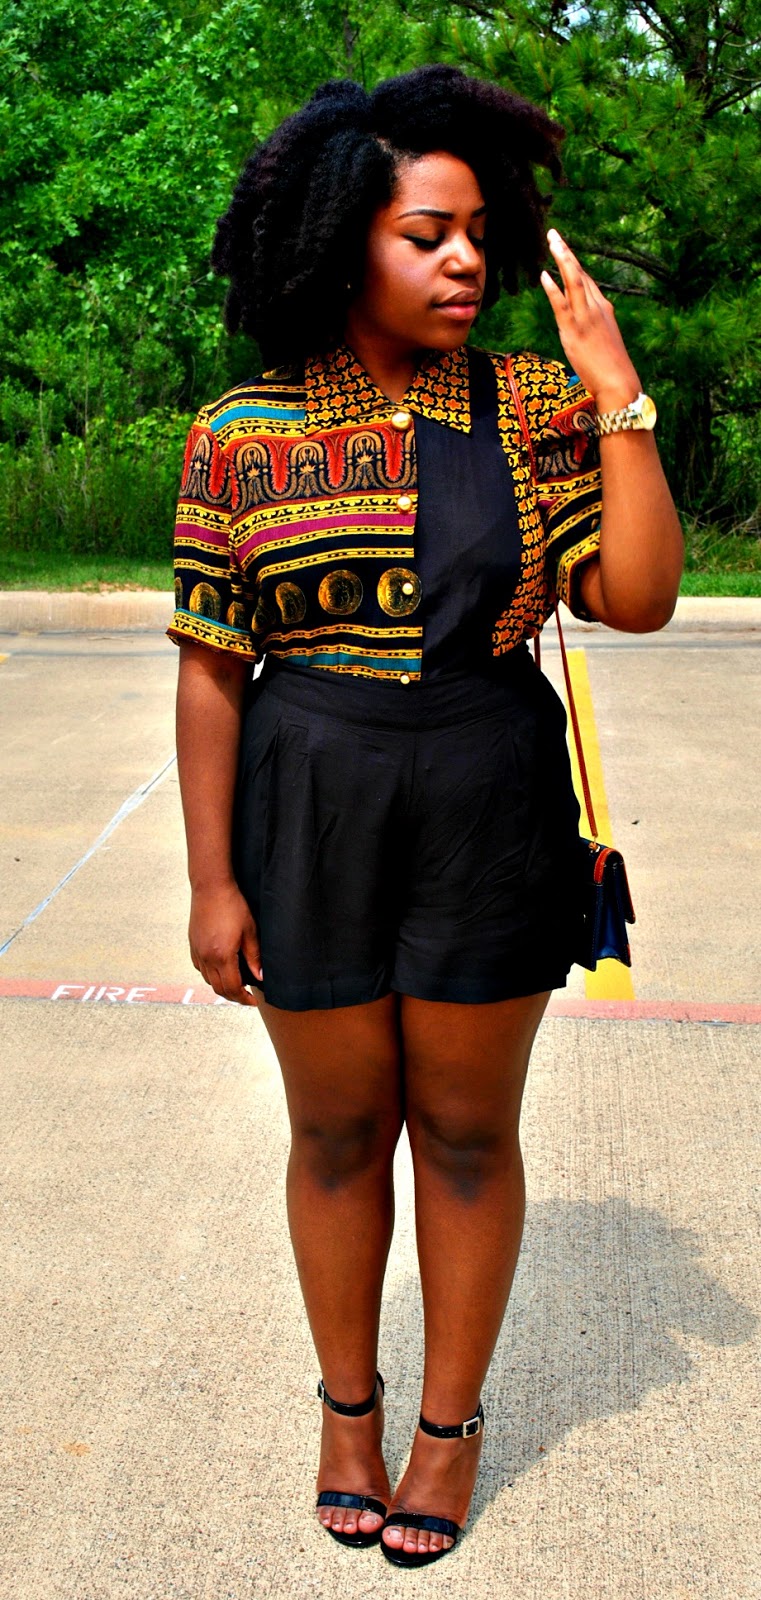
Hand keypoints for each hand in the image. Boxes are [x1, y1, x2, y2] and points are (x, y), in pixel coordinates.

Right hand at [189, 879, 261, 1005]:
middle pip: (219, 988)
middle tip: (246, 996)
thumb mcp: (250, 931)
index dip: (243, 999)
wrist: (211, 887)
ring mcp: (197, 952)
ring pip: (208, 980)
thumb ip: (254, 956)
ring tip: (236, 983)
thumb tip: (260, 976)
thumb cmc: (233, 906)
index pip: (233, 988)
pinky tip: (221, 969)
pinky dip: (211, 975)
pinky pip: (200, 968)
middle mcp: (206, 957)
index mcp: (222, 956)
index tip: (253, 1001)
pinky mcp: (192, 945)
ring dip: (222, 986)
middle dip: (234, 996)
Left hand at [540, 229, 641, 409]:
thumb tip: (582, 324)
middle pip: (580, 274)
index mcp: (603, 309)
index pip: (587, 281)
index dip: (573, 264)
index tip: (562, 250)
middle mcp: (596, 307)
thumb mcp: (604, 341)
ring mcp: (585, 317)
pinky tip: (544, 275)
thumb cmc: (611, 367)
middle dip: (566, 253)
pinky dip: (553, 288)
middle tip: (554, 234)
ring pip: (574, 281)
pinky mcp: (575, 330)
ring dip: (563, 259)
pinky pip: (562, 304)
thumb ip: (593, 327)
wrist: (619, 381)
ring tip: (552, 242)